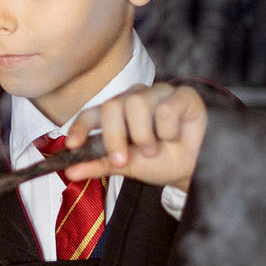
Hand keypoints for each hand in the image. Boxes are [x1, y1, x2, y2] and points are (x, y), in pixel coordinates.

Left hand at [63, 82, 207, 193]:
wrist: (196, 170)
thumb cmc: (162, 162)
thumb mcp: (127, 166)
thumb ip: (99, 165)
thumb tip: (69, 172)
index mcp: (117, 114)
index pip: (92, 112)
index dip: (80, 126)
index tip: (72, 145)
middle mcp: (135, 99)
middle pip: (112, 105)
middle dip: (114, 137)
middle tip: (124, 159)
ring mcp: (158, 93)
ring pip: (136, 102)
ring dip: (143, 134)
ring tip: (154, 148)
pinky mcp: (183, 94)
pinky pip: (166, 107)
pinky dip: (168, 129)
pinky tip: (176, 136)